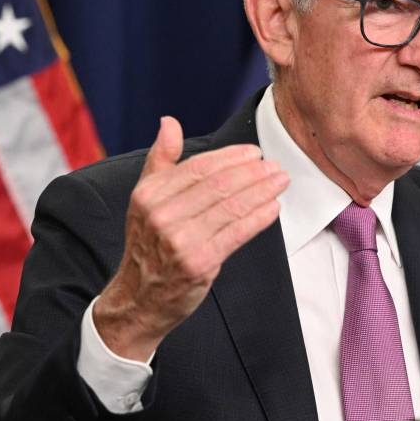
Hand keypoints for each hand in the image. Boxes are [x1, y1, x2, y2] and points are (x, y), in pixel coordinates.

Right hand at [93, 116, 288, 360]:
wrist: (140, 297)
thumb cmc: (149, 244)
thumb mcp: (145, 198)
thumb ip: (161, 159)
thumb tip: (169, 123)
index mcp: (149, 194)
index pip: (199, 166)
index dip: (231, 157)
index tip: (253, 153)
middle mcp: (162, 215)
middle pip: (218, 185)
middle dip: (252, 173)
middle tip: (274, 166)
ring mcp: (180, 240)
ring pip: (231, 207)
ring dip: (262, 191)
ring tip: (279, 182)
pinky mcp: (200, 262)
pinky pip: (237, 233)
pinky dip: (259, 218)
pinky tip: (273, 207)